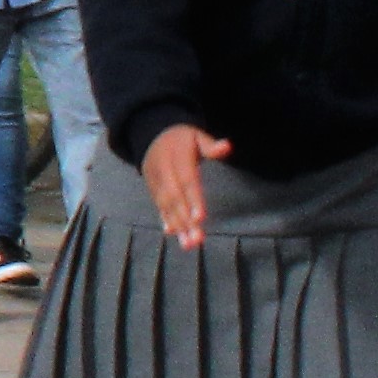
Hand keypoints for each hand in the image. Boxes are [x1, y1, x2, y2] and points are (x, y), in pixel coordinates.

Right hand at [140, 122, 231, 248]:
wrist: (150, 133)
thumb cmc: (182, 138)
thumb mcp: (196, 135)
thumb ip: (210, 144)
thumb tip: (227, 146)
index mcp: (177, 157)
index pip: (186, 181)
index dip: (193, 199)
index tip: (200, 218)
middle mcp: (163, 170)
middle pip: (175, 198)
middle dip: (185, 220)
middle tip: (197, 240)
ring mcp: (155, 180)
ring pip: (165, 205)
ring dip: (176, 225)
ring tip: (189, 244)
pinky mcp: (151, 187)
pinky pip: (158, 205)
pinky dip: (165, 218)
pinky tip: (172, 233)